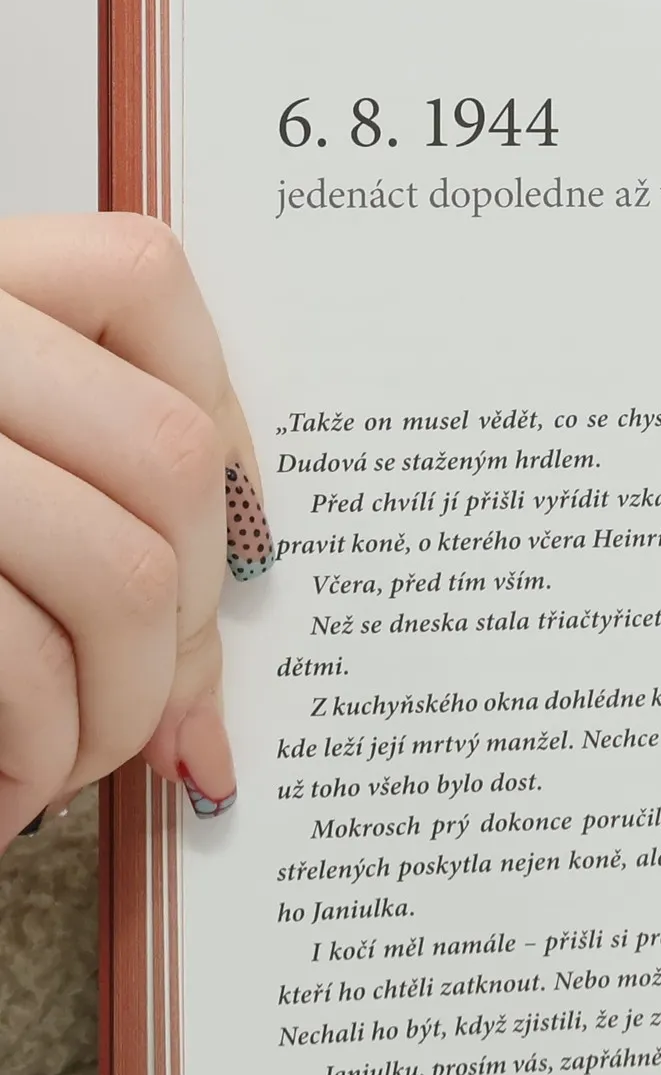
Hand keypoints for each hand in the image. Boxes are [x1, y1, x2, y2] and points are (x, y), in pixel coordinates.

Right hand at [0, 212, 271, 842]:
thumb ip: (74, 538)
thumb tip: (205, 727)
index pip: (144, 275)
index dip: (222, 427)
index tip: (225, 557)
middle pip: (167, 453)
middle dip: (187, 620)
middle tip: (143, 713)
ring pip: (118, 569)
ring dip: (118, 711)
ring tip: (65, 769)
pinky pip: (8, 651)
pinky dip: (35, 754)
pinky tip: (4, 799)